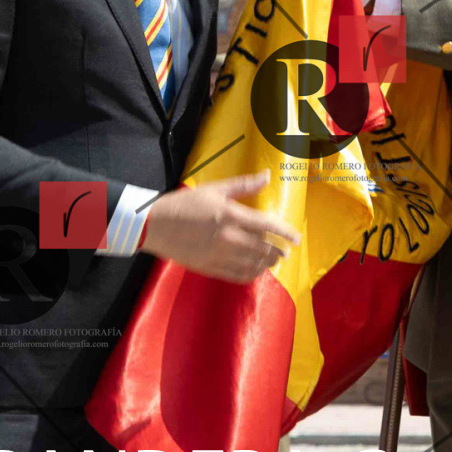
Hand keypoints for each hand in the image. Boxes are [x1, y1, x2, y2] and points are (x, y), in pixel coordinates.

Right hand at [138, 171, 300, 283]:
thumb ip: (243, 185)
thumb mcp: (214, 189)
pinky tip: (255, 271)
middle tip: (285, 251)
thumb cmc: (184, 203)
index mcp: (230, 215)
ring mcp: (218, 255)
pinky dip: (250, 274)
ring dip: (266, 263)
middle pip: (263, 248)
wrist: (155, 225)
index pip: (266, 226)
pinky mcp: (209, 268)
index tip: (297, 238)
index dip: (285, 232)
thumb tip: (268, 176)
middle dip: (278, 251)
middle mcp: (227, 237)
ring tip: (272, 261)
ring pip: (252, 264)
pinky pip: (237, 276)